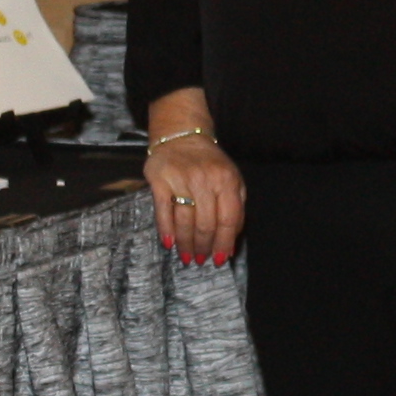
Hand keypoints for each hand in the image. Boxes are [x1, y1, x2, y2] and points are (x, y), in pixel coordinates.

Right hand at [141, 96, 243, 267]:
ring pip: (185, 221)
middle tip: (201, 260)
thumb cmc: (209, 163)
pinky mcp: (159, 179)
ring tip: (187, 256)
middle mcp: (205, 180)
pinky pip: (163, 211)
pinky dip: (166, 229)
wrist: (181, 136)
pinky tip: (169, 243)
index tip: (220, 258)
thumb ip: (235, 206)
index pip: (228, 219)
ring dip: (186, 243)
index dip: (224, 242)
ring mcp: (181, 179)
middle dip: (204, 247)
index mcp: (226, 180)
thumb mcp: (231, 178)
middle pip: (206, 223)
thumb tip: (230, 240)